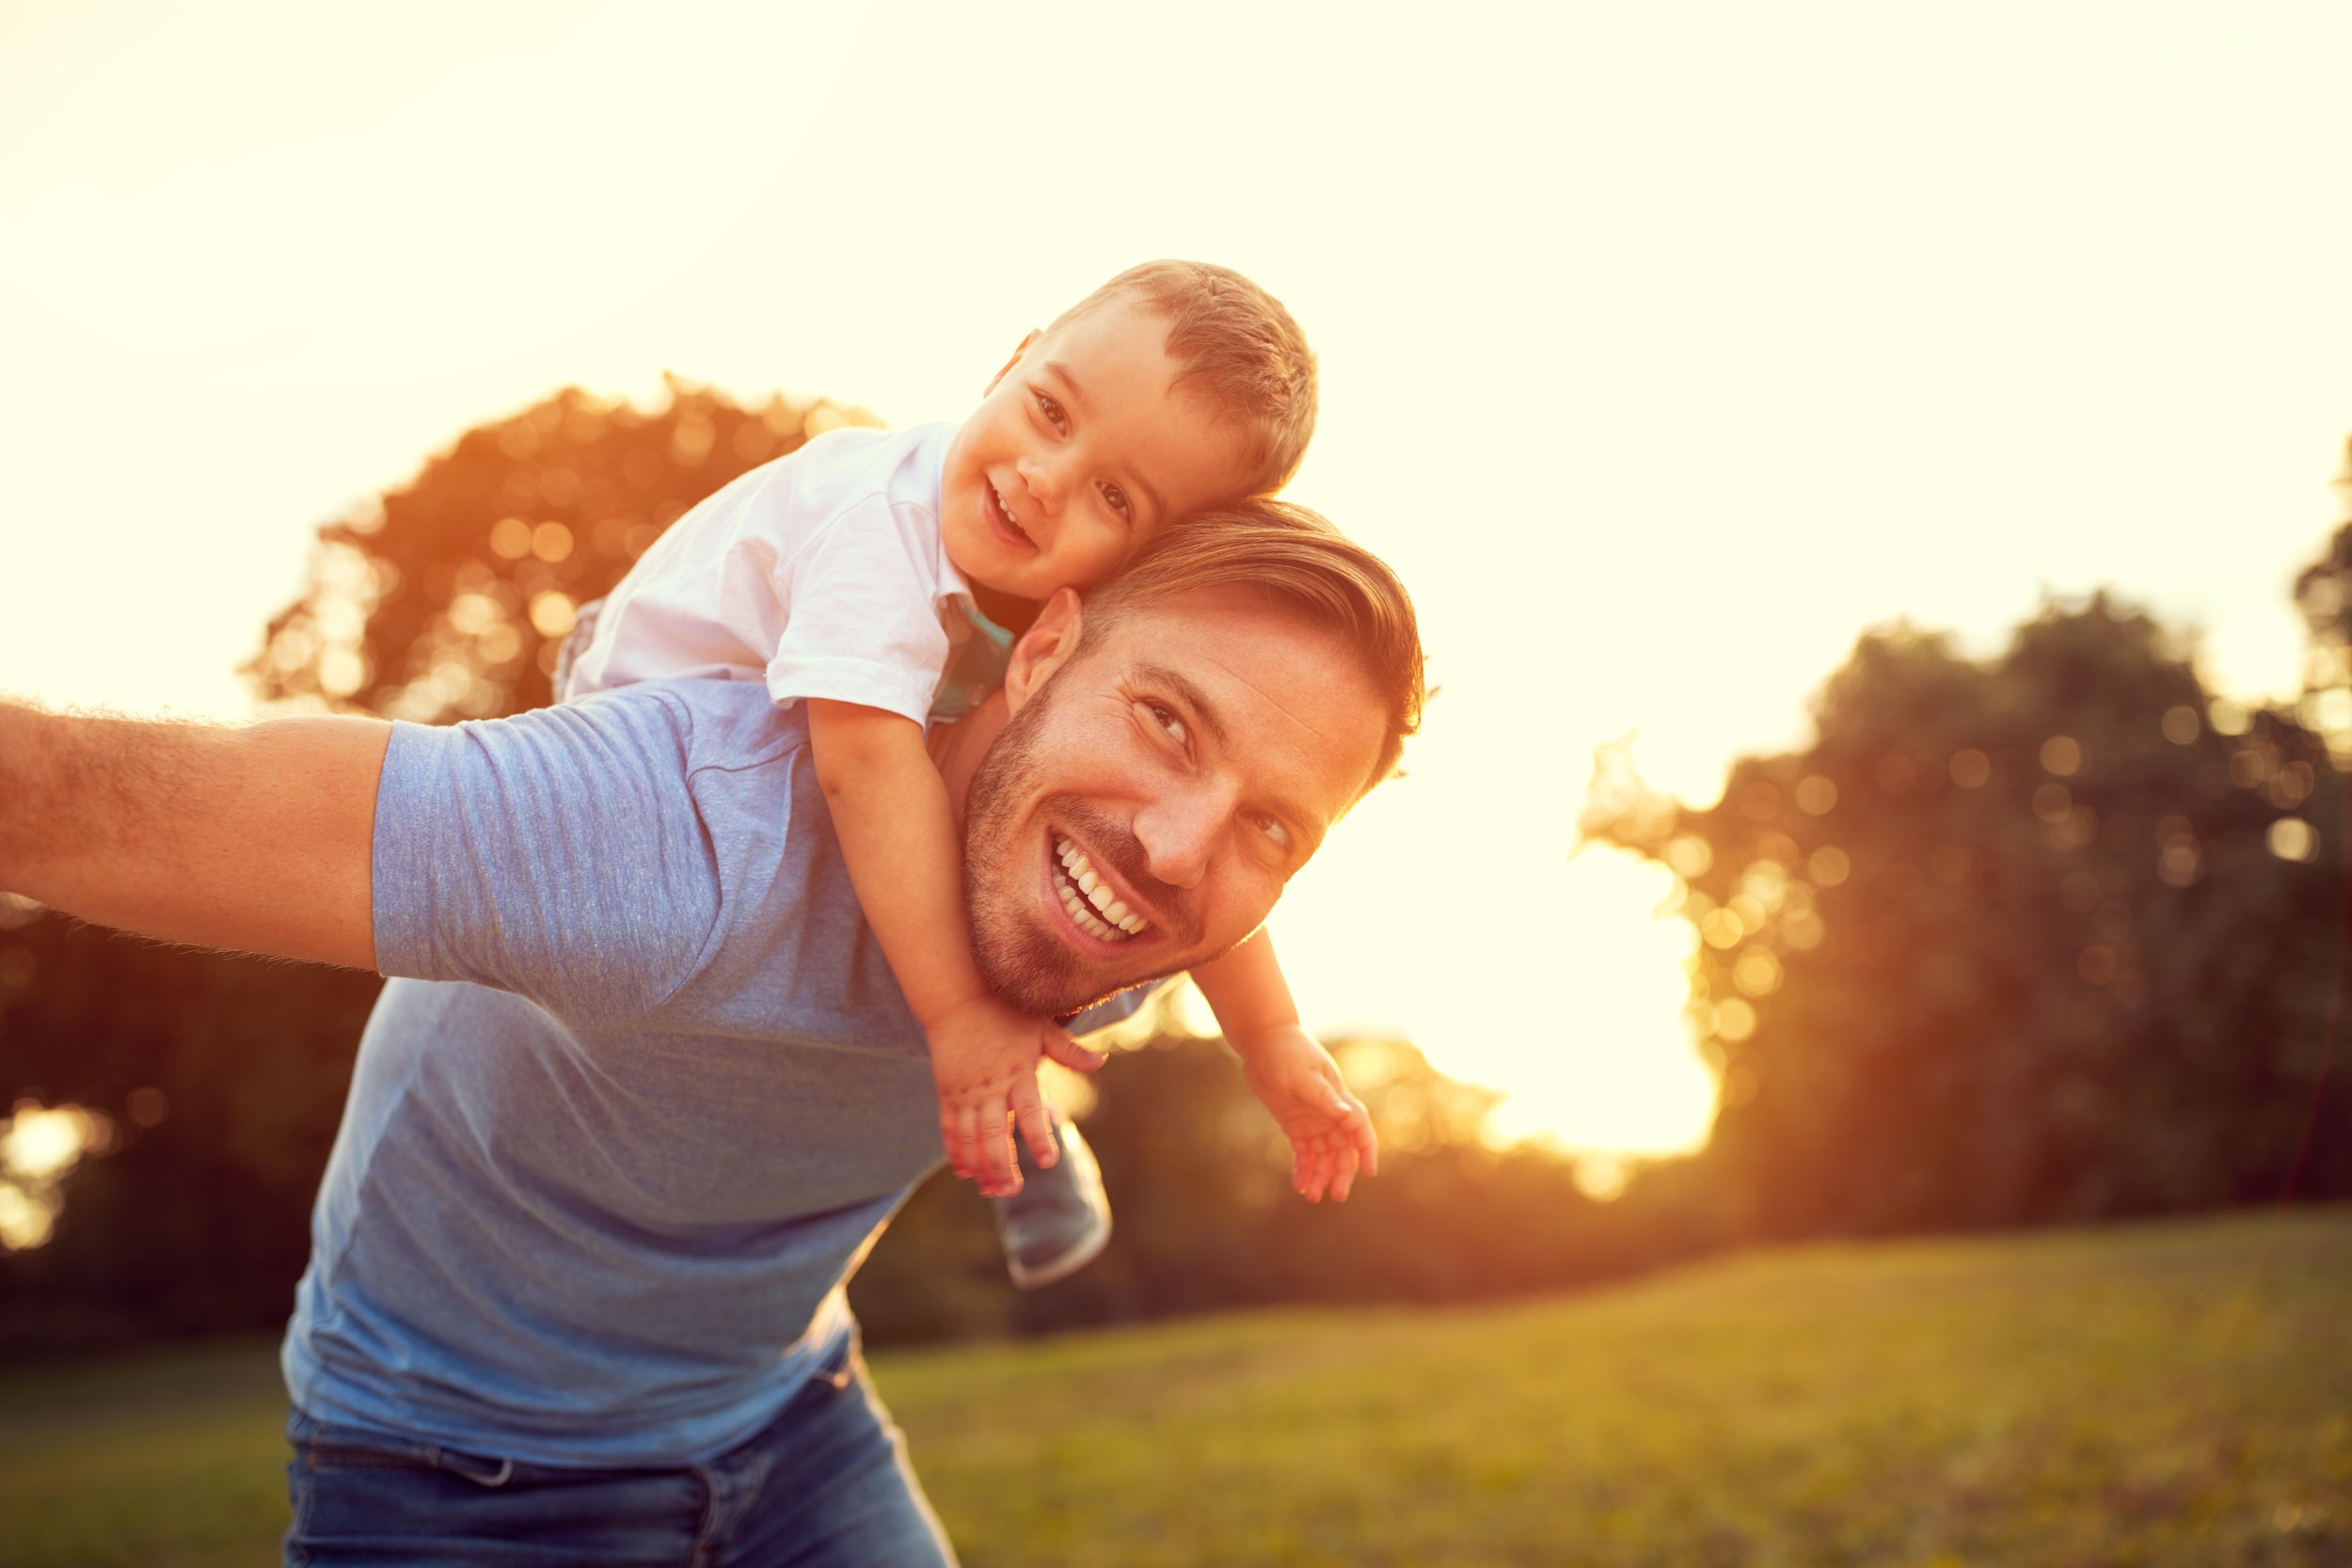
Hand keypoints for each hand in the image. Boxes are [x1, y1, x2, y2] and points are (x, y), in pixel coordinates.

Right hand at [927, 994, 1104, 1196]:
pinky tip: (964, 1171)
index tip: (1048, 1162)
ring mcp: (966, 1091)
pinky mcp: (947, 1091)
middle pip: (994, 1135)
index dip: (1039, 1138)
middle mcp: (991, 1086)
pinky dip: (955, 1150)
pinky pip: (949, 1127)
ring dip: (980, 1166)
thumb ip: (1069, 1051)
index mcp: (1019, 1072)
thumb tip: (1101, 1062)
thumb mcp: (1042, 1028)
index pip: (1031, 1112)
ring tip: (990, 1191)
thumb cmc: (1006, 1011)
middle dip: (1002, 1166)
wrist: (959, 994)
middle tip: (1012, 1191)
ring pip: (970, 1137)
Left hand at [1237, 1027, 1378, 1202]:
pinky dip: (1303, 1169)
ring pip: (1324, 1156)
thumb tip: (1346, 1115)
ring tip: (1310, 1196)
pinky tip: (1298, 1184)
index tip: (1369, 1173)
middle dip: (1342, 1173)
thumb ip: (1323, 1097)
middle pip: (1343, 1149)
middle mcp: (1330, 1113)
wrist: (1264, 1041)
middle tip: (1336, 1195)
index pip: (1360, 1129)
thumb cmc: (1286, 1053)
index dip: (1367, 1150)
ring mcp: (1313, 1120)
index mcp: (1338, 1100)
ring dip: (1321, 1175)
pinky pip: (1304, 1153)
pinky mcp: (1295, 1125)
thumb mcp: (1302, 1076)